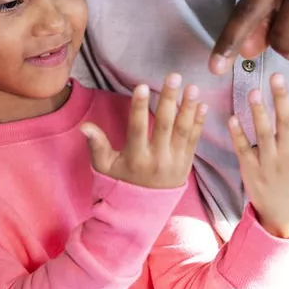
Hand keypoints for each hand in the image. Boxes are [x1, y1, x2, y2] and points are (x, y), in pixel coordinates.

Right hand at [80, 74, 206, 188]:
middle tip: (173, 77)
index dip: (139, 107)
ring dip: (188, 108)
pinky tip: (203, 106)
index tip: (141, 85)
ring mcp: (174, 163)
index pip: (137, 129)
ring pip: (183, 131)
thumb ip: (97, 145)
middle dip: (169, 100)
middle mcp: (157, 160)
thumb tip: (85, 127)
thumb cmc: (120, 182)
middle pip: (164, 126)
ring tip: (193, 87)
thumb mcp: (105, 167)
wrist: (143, 212)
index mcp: (135, 158)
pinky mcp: (186, 164)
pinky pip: (194, 141)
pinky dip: (199, 123)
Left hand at [228, 73, 288, 237]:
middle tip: (277, 76)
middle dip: (282, 99)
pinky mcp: (250, 167)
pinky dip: (238, 135)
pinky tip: (232, 118)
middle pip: (285, 121)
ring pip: (263, 133)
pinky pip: (243, 148)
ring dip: (258, 113)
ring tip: (254, 91)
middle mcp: (288, 150)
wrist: (284, 211)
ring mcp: (269, 159)